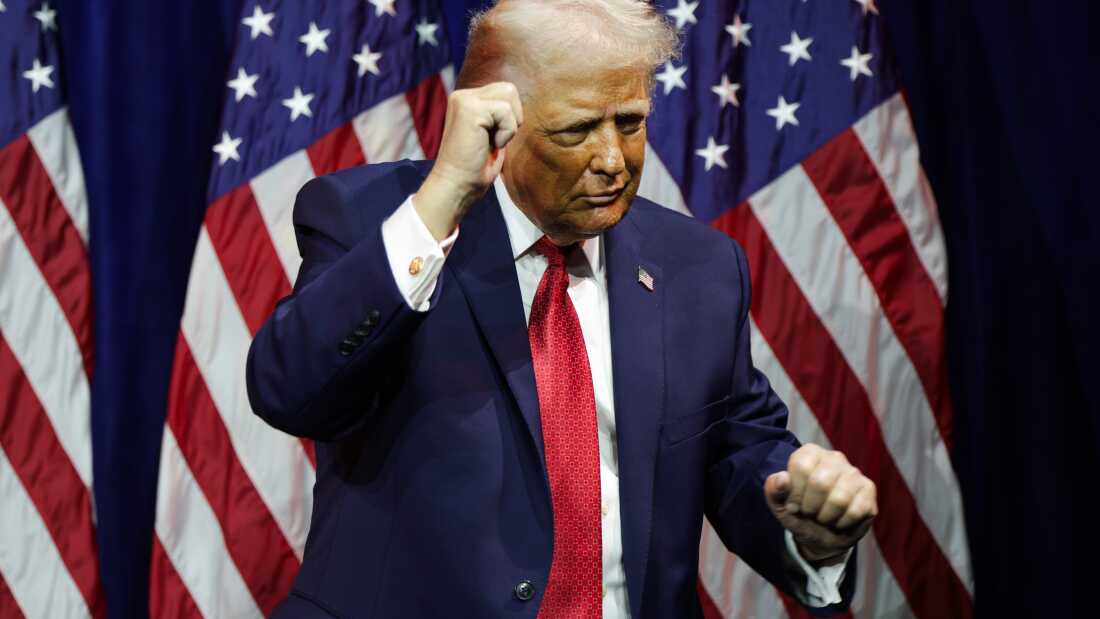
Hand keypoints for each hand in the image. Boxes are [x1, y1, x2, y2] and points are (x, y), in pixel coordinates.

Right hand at [413, 82, 523, 239]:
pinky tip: (488, 145)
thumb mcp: (491, 135)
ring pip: (508, 95)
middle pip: (509, 89)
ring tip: (490, 142)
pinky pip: (506, 111)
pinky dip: (505, 132)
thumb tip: (517, 105)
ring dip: (509, 124)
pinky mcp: (469, 108)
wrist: (456, 186)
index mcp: (466, 100)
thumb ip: (499, 116)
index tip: (492, 141)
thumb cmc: (475, 168)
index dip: (509, 119)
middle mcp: (462, 96)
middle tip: (495, 141)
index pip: (505, 92)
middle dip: (512, 117)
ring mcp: (464, 100)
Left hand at [764, 444, 876, 565]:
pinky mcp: (869, 489)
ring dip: (826, 517)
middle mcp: (834, 457)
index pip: (801, 466)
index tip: (794, 504)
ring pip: (839, 498)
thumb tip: (782, 478)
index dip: (795, 493)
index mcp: (810, 453)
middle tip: (810, 513)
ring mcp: (854, 472)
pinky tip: (839, 520)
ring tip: (824, 517)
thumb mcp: (780, 505)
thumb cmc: (800, 514)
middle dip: (810, 507)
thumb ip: (774, 490)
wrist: (821, 536)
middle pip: (820, 482)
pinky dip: (842, 523)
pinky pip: (856, 510)